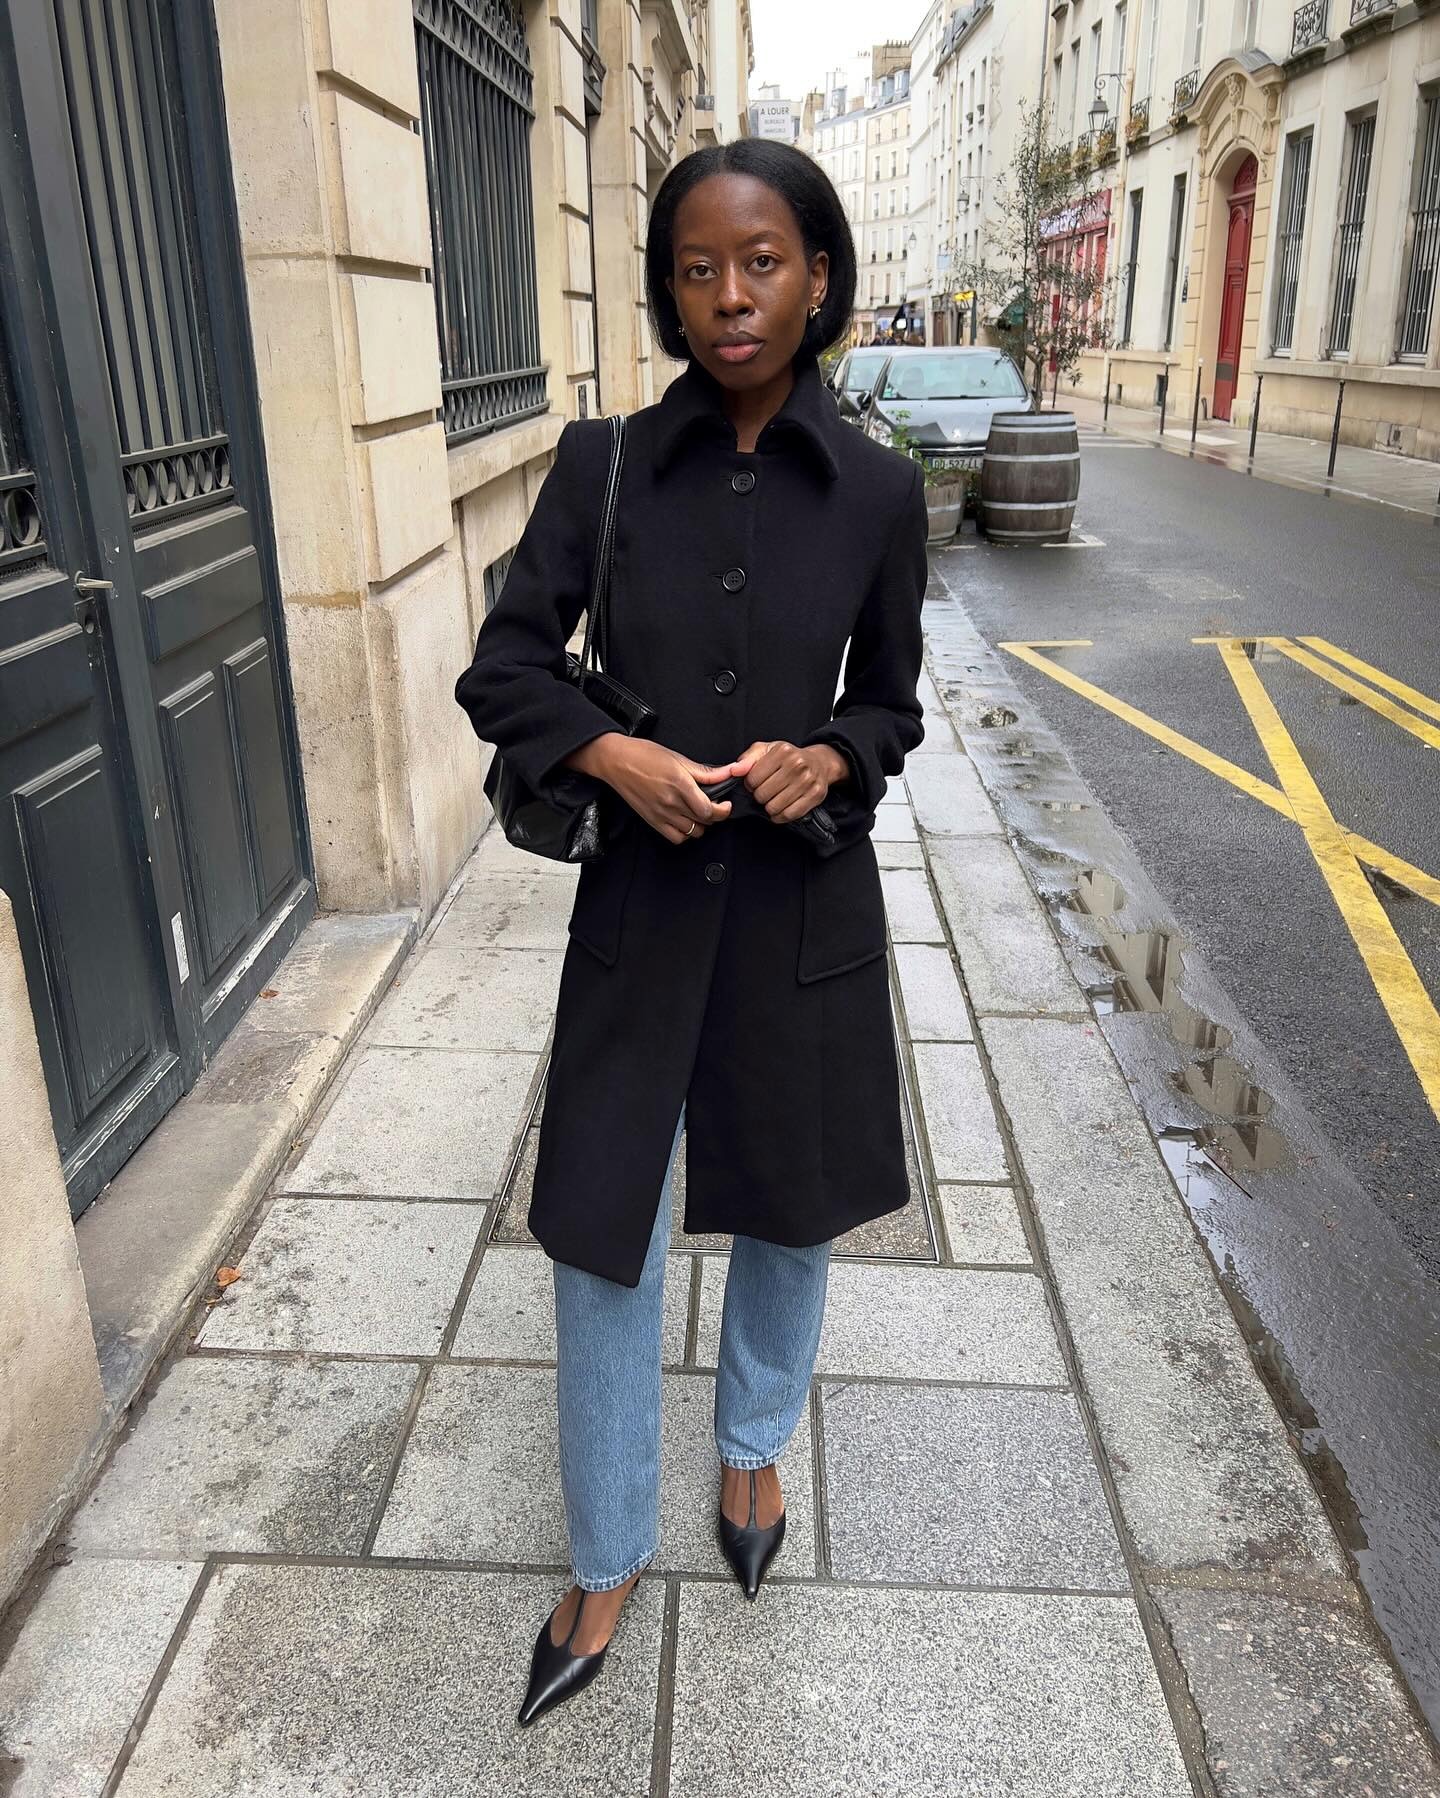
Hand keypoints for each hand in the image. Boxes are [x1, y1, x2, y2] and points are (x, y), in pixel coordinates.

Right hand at [565, 733, 733, 843]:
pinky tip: (685, 821)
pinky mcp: (653, 821)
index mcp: (680, 784)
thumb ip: (705, 772)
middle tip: (713, 805)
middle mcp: (671, 802)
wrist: (616, 762)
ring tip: (698, 812)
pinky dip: (685, 834)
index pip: (709, 810)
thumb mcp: (678, 758)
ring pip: (693, 832)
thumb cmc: (644, 755)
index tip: (725, 804)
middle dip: (714, 815)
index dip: (723, 810)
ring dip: (700, 824)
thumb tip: (728, 773)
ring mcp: (661, 814)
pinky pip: (676, 838)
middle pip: (704, 821)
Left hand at [729, 740, 846, 824]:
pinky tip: (780, 809)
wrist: (819, 763)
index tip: (756, 782)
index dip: (749, 784)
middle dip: (760, 796)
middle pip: (762, 794)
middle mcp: (797, 764)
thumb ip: (747, 759)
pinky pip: (789, 815)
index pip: (753, 778)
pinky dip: (780, 816)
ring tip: (773, 799)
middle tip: (766, 791)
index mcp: (782, 751)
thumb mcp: (766, 751)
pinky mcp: (816, 795)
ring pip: (774, 807)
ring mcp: (808, 781)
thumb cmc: (788, 758)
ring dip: (769, 807)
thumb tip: (735, 771)